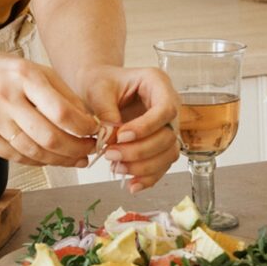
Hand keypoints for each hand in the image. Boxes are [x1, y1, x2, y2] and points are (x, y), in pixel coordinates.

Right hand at [0, 52, 99, 167]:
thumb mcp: (32, 68)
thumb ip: (61, 92)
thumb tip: (88, 119)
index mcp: (23, 75)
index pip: (61, 110)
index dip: (83, 127)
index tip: (95, 131)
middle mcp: (6, 96)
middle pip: (49, 136)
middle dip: (76, 148)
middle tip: (89, 150)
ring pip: (34, 151)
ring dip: (60, 159)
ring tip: (76, 159)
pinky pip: (16, 157)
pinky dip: (38, 161)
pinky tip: (51, 158)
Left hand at [79, 65, 180, 191]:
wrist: (98, 88)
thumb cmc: (100, 82)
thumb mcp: (98, 89)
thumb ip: (106, 111)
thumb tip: (112, 138)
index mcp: (157, 83)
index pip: (165, 109)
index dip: (146, 127)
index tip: (121, 136)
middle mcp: (168, 104)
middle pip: (168, 135)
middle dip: (140, 151)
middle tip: (111, 154)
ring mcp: (167, 126)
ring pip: (168, 153)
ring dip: (144, 167)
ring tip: (116, 167)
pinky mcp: (160, 144)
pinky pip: (162, 165)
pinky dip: (148, 177)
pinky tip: (131, 184)